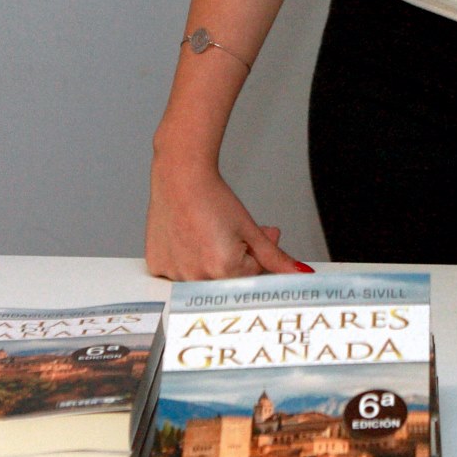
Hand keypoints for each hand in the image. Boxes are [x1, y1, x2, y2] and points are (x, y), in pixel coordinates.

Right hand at [145, 148, 309, 280]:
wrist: (180, 176)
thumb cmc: (213, 198)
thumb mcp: (250, 228)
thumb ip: (275, 257)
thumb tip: (300, 273)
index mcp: (224, 270)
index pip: (250, 275)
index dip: (252, 253)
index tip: (246, 236)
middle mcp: (196, 278)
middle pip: (225, 280)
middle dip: (232, 260)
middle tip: (225, 232)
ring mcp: (174, 274)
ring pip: (200, 277)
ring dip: (207, 261)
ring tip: (204, 231)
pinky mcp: (156, 266)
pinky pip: (176, 273)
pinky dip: (184, 260)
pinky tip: (186, 238)